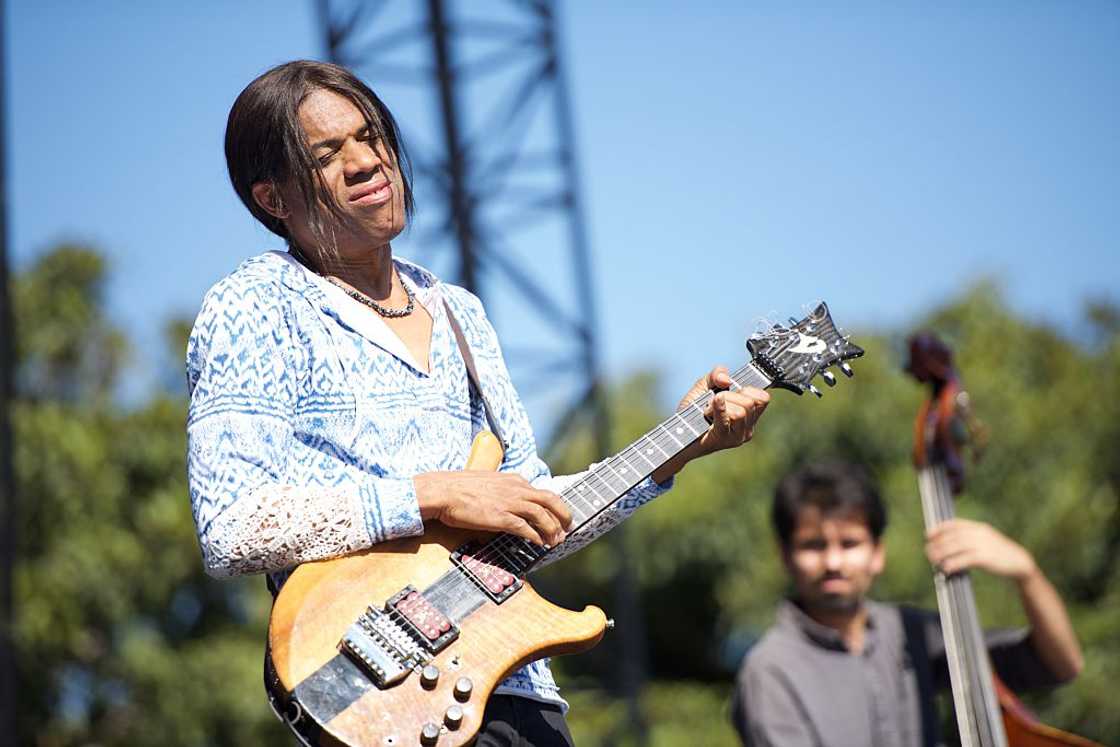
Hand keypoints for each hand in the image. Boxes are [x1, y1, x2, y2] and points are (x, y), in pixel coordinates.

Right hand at [414, 471, 571, 546]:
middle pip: (550, 500)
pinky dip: (535, 537)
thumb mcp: (487, 483)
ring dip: (552, 529)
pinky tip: (538, 544)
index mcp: (513, 480)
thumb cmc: (459, 488)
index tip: (558, 515)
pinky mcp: (501, 517)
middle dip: (563, 515)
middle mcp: (516, 489)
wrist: (443, 491)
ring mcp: (509, 503)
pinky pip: (525, 528)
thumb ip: (501, 490)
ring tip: (556, 541)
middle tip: (568, 528)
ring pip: (542, 515)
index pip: (541, 492)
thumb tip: (507, 502)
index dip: (553, 505)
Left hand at [678, 366, 770, 455]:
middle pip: (751, 402)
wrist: (676, 433)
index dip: (748, 389)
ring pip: (741, 411)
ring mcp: (737, 436)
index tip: (731, 392)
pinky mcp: (724, 440)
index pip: (763, 398)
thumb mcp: (704, 386)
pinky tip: (710, 405)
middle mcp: (747, 427)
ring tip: (707, 410)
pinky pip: (729, 418)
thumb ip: (716, 374)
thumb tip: (725, 378)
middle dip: (730, 395)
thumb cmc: (692, 411)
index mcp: (749, 415)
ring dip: (720, 404)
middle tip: (714, 402)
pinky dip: (720, 407)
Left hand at [925, 518, 1036, 580]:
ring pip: (956, 546)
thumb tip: (948, 544)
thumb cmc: (999, 553)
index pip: (955, 524)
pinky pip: (965, 559)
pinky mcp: (986, 557)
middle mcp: (979, 533)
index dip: (939, 528)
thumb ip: (970, 538)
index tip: (928, 535)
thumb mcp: (985, 539)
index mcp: (979, 527)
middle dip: (937, 544)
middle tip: (928, 552)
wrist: (1020, 562)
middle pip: (952, 536)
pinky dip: (953, 563)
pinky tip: (946, 568)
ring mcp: (983, 545)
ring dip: (942, 553)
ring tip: (933, 560)